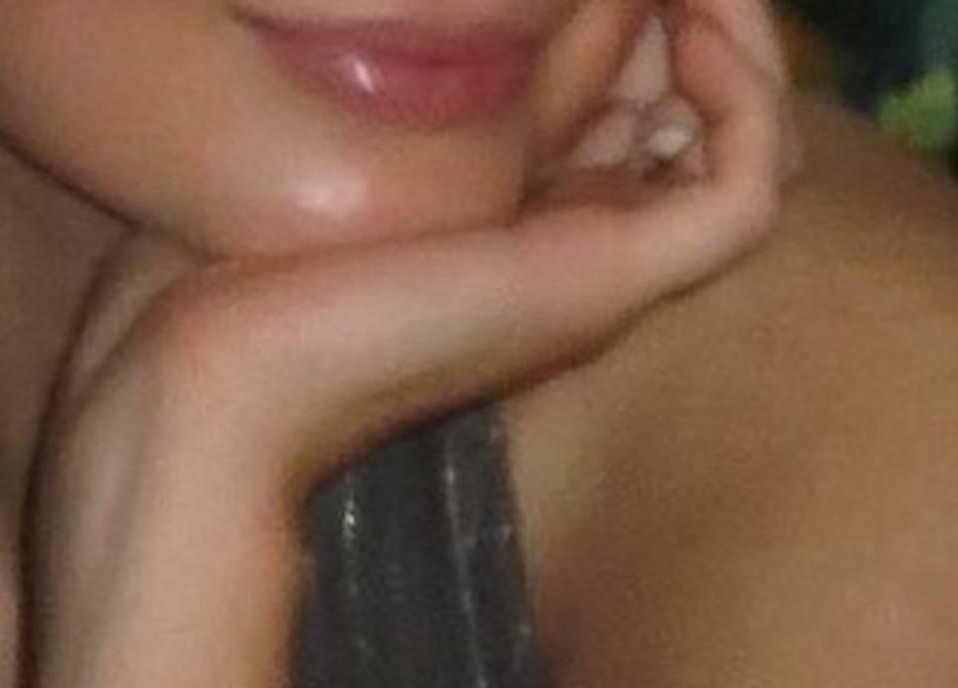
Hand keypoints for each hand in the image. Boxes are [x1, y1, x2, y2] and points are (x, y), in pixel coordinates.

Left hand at [39, 0, 799, 561]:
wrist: (207, 381)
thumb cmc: (216, 274)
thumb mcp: (338, 129)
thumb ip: (434, 77)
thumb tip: (528, 11)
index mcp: (503, 218)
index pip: (628, 96)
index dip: (632, 14)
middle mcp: (567, 243)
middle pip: (694, 111)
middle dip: (698, 13)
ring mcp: (595, 267)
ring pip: (747, 146)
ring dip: (742, 42)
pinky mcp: (605, 279)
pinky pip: (747, 190)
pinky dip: (749, 98)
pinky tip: (688, 27)